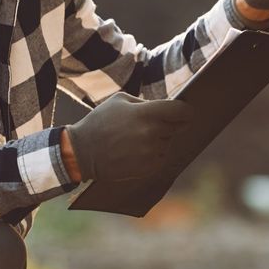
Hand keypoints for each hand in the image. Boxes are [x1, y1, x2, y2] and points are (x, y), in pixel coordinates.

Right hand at [65, 92, 192, 181]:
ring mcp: (150, 152)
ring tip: (138, 139)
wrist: (82, 152)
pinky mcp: (148, 167)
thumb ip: (145, 103)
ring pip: (168, 143)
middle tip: (152, 124)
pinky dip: (154, 154)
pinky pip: (161, 157)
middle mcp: (152, 133)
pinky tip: (137, 151)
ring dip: (160, 140)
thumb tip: (165, 108)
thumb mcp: (120, 100)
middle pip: (177, 127)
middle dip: (169, 124)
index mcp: (146, 113)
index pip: (182, 111)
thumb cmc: (101, 121)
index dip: (186, 111)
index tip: (186, 112)